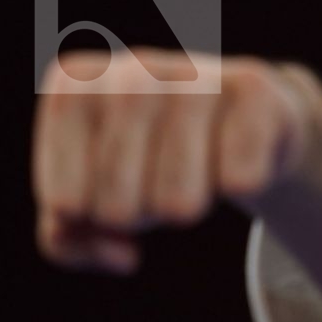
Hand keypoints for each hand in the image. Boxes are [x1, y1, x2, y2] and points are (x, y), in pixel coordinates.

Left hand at [32, 48, 321, 273]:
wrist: (237, 116)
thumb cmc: (149, 154)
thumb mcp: (91, 196)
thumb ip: (66, 238)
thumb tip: (122, 254)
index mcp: (75, 84)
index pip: (66, 203)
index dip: (93, 222)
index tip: (105, 194)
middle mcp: (132, 68)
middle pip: (118, 203)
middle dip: (137, 219)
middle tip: (152, 191)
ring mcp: (196, 73)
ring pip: (178, 199)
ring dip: (186, 208)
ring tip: (192, 177)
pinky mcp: (254, 86)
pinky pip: (240, 180)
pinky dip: (240, 186)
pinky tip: (236, 159)